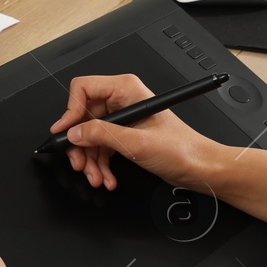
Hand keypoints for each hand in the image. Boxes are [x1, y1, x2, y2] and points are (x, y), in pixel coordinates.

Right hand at [49, 74, 220, 189]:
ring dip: (90, 160)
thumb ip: (102, 135)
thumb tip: (74, 133)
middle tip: (79, 163)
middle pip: (83, 117)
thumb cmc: (182, 149)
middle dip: (80, 144)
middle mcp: (123, 100)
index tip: (65, 133)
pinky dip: (100, 164)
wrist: (200, 168)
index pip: (83, 89)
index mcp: (127, 90)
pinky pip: (101, 146)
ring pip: (89, 136)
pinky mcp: (125, 135)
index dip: (70, 111)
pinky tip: (106, 177)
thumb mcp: (137, 143)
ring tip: (96, 177)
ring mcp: (123, 119)